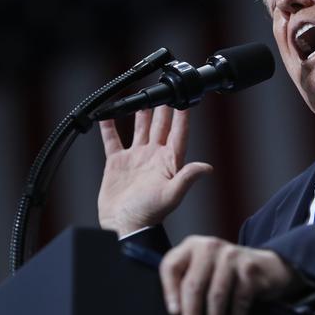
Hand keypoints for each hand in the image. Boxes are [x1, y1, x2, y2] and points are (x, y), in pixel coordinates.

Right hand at [97, 106, 211, 236]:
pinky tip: (107, 115)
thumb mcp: (171, 195)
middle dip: (163, 108)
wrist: (123, 225)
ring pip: (139, 129)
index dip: (182, 117)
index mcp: (169, 162)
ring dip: (141, 113)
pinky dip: (109, 127)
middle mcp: (154, 156)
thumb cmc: (149, 214)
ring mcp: (136, 158)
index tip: (185, 99)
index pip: (178, 134)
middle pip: (160, 126)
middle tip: (165, 89)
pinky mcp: (117, 162)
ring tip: (143, 97)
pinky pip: (112, 140)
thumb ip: (187, 178)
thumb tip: (207, 168)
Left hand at [159, 236, 304, 314]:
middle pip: (194, 284)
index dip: (169, 291)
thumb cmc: (225, 272)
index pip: (172, 266)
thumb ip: (186, 280)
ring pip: (216, 296)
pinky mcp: (249, 269)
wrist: (266, 265)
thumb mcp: (203, 268)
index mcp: (192, 246)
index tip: (173, 314)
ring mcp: (231, 256)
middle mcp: (210, 247)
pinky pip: (239, 301)